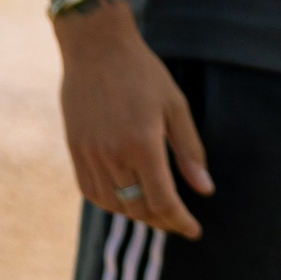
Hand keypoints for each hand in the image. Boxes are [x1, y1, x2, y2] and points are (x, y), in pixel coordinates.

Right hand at [53, 0, 212, 237]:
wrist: (96, 48)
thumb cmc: (143, 73)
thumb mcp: (176, 106)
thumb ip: (189, 151)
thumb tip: (205, 190)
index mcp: (143, 144)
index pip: (163, 201)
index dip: (180, 221)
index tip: (194, 231)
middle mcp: (113, 155)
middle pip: (138, 208)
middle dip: (162, 221)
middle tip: (179, 223)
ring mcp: (90, 155)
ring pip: (114, 204)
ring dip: (136, 214)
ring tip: (156, 212)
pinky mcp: (75, 151)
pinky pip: (91, 191)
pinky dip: (111, 203)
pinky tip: (126, 199)